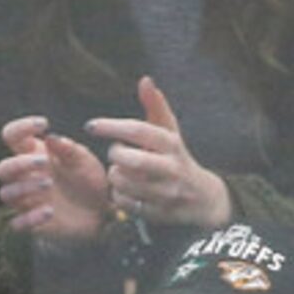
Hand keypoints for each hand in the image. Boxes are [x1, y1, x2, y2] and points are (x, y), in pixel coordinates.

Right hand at [0, 115, 112, 244]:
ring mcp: (26, 201)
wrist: (101, 212)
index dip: (20, 127)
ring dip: (24, 187)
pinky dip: (30, 217)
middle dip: (19, 164)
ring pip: (6, 193)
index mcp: (34, 154)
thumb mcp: (84, 161)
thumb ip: (68, 149)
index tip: (43, 124)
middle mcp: (25, 177)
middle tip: (44, 162)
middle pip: (3, 168)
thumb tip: (51, 137)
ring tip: (49, 184)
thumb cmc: (88, 180)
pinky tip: (50, 211)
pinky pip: (18, 222)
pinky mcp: (31, 223)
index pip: (12, 136)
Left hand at [85, 78, 233, 229]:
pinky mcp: (158, 213)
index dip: (112, 126)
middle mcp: (171, 168)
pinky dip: (118, 195)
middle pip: (132, 160)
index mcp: (172, 144)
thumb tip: (144, 80)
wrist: (202, 198)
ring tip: (120, 171)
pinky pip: (125, 203)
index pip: (139, 131)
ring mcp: (165, 192)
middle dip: (115, 155)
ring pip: (125, 183)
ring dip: (115, 176)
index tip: (91, 125)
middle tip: (115, 153)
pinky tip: (124, 189)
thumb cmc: (176, 157)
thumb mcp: (169, 132)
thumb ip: (155, 107)